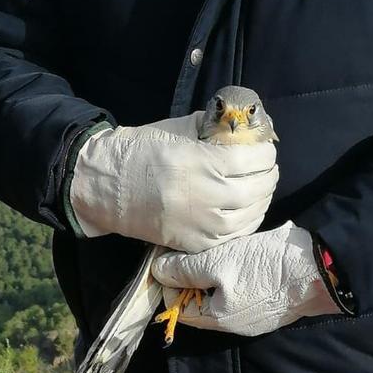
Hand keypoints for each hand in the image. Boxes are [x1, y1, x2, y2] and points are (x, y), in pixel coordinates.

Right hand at [67, 112, 278, 252]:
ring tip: (259, 188)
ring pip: (252, 215)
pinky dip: (247, 222)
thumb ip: (210, 130)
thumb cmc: (139, 152)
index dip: (266, 152)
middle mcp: (203, 195)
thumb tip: (242, 129)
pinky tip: (246, 211)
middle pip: (258, 188)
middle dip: (268, 175)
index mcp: (198, 161)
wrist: (104, 186)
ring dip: (262, 199)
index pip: (253, 159)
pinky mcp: (193, 243)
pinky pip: (235, 236)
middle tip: (266, 167)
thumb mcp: (176, 131)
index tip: (265, 148)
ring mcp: (200, 224)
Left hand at [151, 221, 341, 336]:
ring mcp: (254, 312)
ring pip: (219, 290)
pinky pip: (239, 287)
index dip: (170, 282)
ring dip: (212, 269)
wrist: (322, 267)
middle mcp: (234, 322)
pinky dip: (233, 270)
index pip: (177, 307)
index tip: (170, 256)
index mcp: (217, 319)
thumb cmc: (265, 267)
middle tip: (192, 247)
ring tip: (214, 246)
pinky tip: (237, 251)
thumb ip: (184, 269)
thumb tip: (158, 271)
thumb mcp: (218, 262)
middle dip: (191, 274)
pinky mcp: (269, 298)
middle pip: (198, 298)